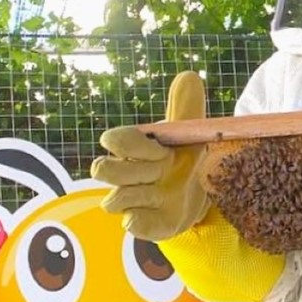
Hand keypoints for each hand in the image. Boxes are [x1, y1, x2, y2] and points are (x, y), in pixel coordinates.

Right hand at [91, 71, 210, 240]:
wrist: (197, 195)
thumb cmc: (185, 159)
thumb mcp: (190, 134)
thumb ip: (187, 108)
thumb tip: (188, 76)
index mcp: (137, 148)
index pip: (115, 141)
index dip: (129, 145)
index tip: (148, 148)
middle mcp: (127, 173)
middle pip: (103, 170)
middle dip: (131, 171)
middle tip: (159, 172)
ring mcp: (131, 200)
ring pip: (113, 200)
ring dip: (139, 196)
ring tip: (162, 194)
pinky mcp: (140, 224)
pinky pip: (130, 225)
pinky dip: (141, 221)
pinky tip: (156, 214)